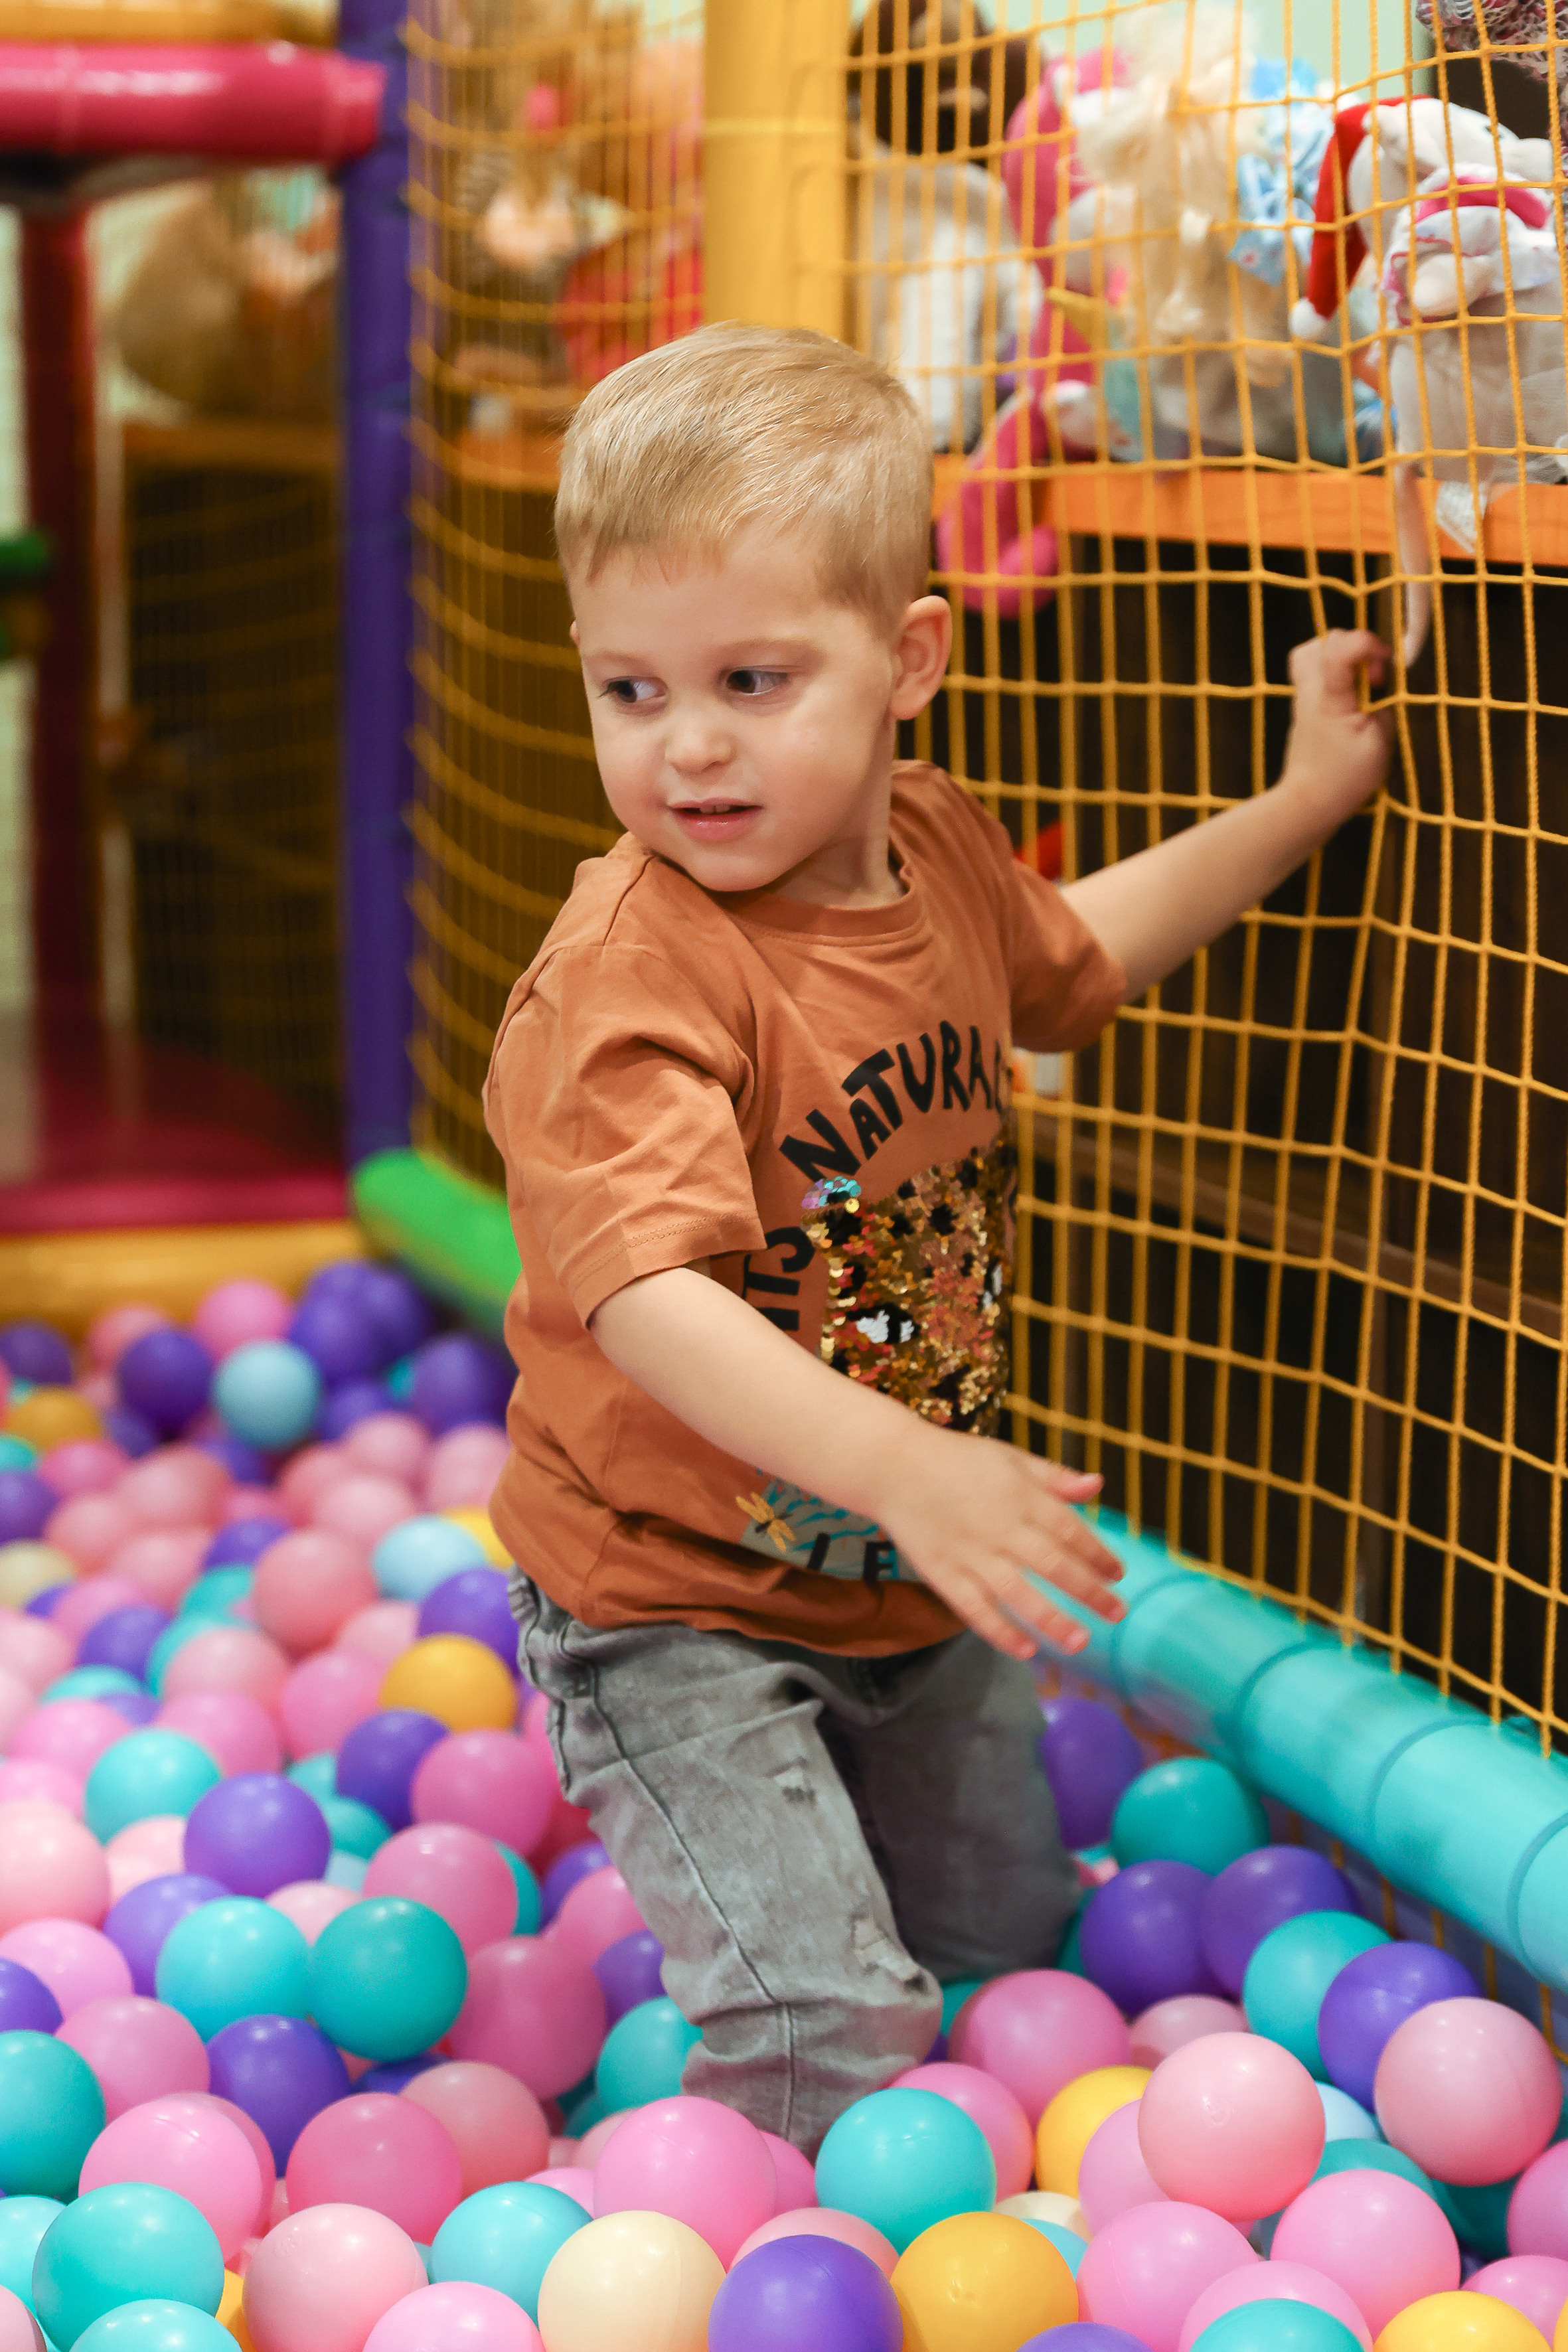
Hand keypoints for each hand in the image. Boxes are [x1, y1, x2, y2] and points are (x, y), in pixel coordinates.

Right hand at [874, 1426, 1125, 1660]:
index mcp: (1021, 1495)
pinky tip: (1025, 1650)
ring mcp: (971, 1553)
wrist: (892, 1465)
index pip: (1070, 1530)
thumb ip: (1054, 1477)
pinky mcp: (943, 1573)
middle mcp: (1001, 1527)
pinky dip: (1000, 1631)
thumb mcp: (1010, 1457)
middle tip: (1117, 1614)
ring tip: (1081, 1642)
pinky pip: (975, 1609)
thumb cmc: (956, 1459)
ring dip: (1052, 1620)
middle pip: (1053, 1565)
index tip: (1117, 1575)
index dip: (1098, 1555)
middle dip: (1089, 1592)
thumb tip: (1098, 1485)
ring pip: (1019, 1594)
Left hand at [1277, 628, 1393, 824]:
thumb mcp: (1379, 745)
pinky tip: (1353, 696)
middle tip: (1373, 677)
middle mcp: (1311, 691)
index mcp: (1329, 697)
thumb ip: (1385, 711)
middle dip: (1356, 647)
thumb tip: (1380, 698)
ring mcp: (1303, 699)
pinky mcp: (1304, 710)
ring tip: (1363, 682)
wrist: (1307, 803)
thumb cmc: (1344, 779)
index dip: (1366, 642)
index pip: (1338, 648)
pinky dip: (1335, 673)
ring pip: (1313, 654)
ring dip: (1344, 657)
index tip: (1385, 662)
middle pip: (1323, 643)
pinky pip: (1315, 674)